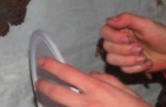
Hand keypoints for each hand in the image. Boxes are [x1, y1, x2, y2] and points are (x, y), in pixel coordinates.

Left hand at [34, 57, 151, 106]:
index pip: (69, 74)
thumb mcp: (125, 91)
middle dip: (44, 87)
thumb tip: (91, 74)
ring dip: (52, 104)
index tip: (43, 62)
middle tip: (39, 84)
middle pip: (57, 93)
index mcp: (98, 89)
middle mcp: (88, 103)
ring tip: (48, 100)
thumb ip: (107, 80)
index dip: (52, 66)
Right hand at [99, 12, 165, 73]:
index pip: (104, 32)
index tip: (129, 38)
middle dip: (125, 50)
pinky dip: (137, 68)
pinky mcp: (128, 66)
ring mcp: (122, 55)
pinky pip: (124, 70)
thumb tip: (109, 20)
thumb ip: (128, 19)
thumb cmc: (160, 35)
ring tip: (144, 57)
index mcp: (121, 28)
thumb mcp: (146, 24)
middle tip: (140, 48)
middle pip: (107, 47)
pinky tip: (147, 63)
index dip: (114, 37)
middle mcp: (118, 41)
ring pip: (112, 60)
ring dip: (129, 60)